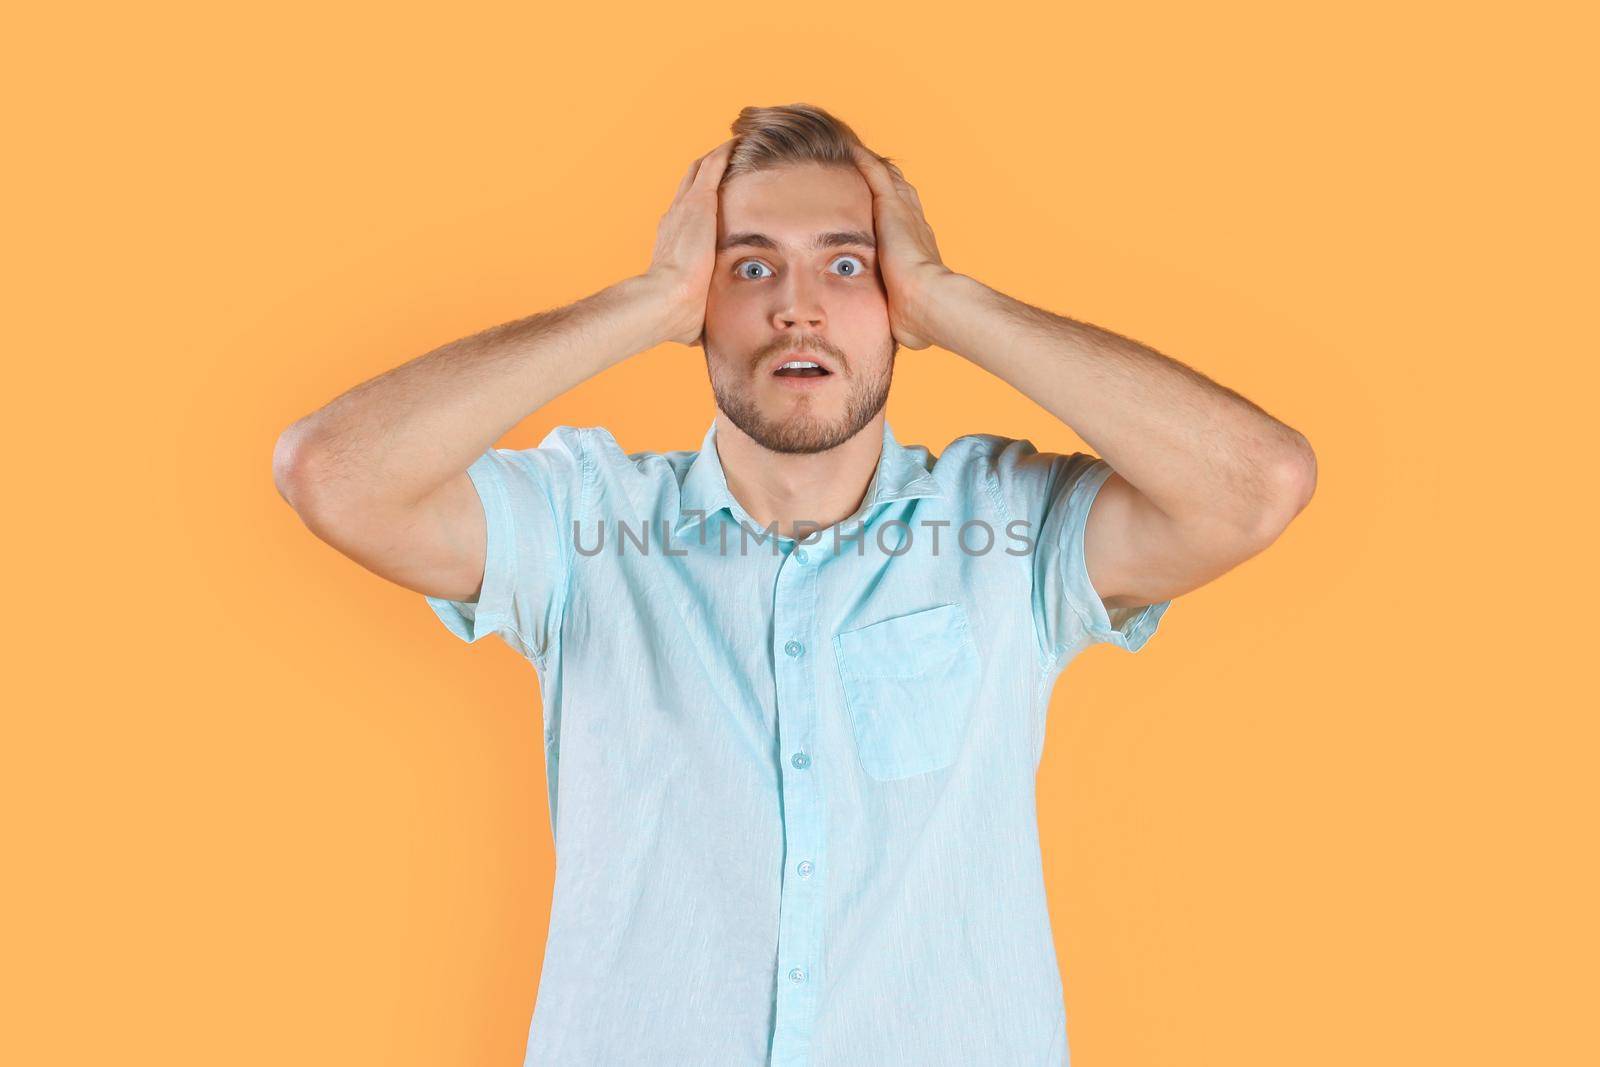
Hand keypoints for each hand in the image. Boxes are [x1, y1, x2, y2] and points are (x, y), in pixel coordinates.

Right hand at [644, 139, 734, 346]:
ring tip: (739, 142)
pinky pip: (714, 165)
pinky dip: (726, 151)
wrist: (664, 302)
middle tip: (731, 159)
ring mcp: (686, 208)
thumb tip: (705, 338)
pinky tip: (741, 140)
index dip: (699, 202)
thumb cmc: (675, 316)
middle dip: (709, 171)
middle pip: (692, 183)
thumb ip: (699, 315)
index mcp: (673, 241)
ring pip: (702, 169)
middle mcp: (676, 218)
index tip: (714, 196)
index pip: (687, 214)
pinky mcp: (700, 201)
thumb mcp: (691, 313)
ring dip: (719, 156)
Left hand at [850, 144, 954, 350]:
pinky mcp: (891, 208)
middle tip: (872, 171)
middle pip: (901, 197)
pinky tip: (850, 149)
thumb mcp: (906, 316)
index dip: (898, 215)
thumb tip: (906, 338)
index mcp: (918, 252)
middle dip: (888, 184)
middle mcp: (915, 228)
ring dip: (875, 168)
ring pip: (889, 181)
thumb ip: (902, 318)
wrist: (929, 303)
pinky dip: (864, 161)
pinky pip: (875, 175)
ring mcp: (904, 216)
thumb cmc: (919, 319)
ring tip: (858, 154)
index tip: (886, 208)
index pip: (907, 226)